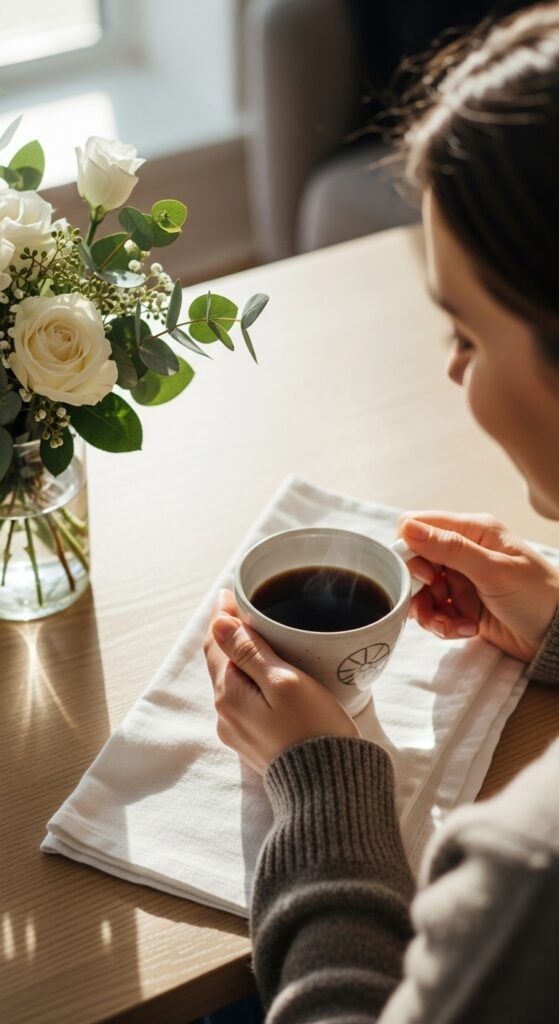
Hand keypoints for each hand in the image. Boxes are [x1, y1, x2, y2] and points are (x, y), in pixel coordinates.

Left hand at [203, 589, 358, 773]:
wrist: (329, 790)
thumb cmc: (313, 730)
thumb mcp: (284, 682)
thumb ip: (249, 652)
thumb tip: (218, 622)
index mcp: (229, 694)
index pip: (216, 643)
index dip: (223, 615)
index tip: (231, 591)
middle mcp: (226, 714)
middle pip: (222, 662)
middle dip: (230, 633)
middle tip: (245, 605)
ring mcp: (239, 731)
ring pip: (234, 682)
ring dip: (242, 657)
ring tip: (260, 635)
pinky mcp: (256, 742)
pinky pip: (247, 701)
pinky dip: (252, 679)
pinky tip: (270, 674)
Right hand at [398, 512, 558, 661]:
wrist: (558, 637)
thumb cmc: (537, 596)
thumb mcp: (493, 571)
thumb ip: (450, 548)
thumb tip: (408, 528)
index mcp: (472, 530)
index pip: (417, 525)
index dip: (409, 550)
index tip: (423, 575)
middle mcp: (464, 551)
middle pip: (415, 562)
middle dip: (420, 588)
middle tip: (438, 601)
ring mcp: (462, 578)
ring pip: (422, 591)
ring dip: (432, 612)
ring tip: (455, 625)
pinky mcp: (463, 605)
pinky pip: (437, 612)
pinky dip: (446, 624)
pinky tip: (468, 629)